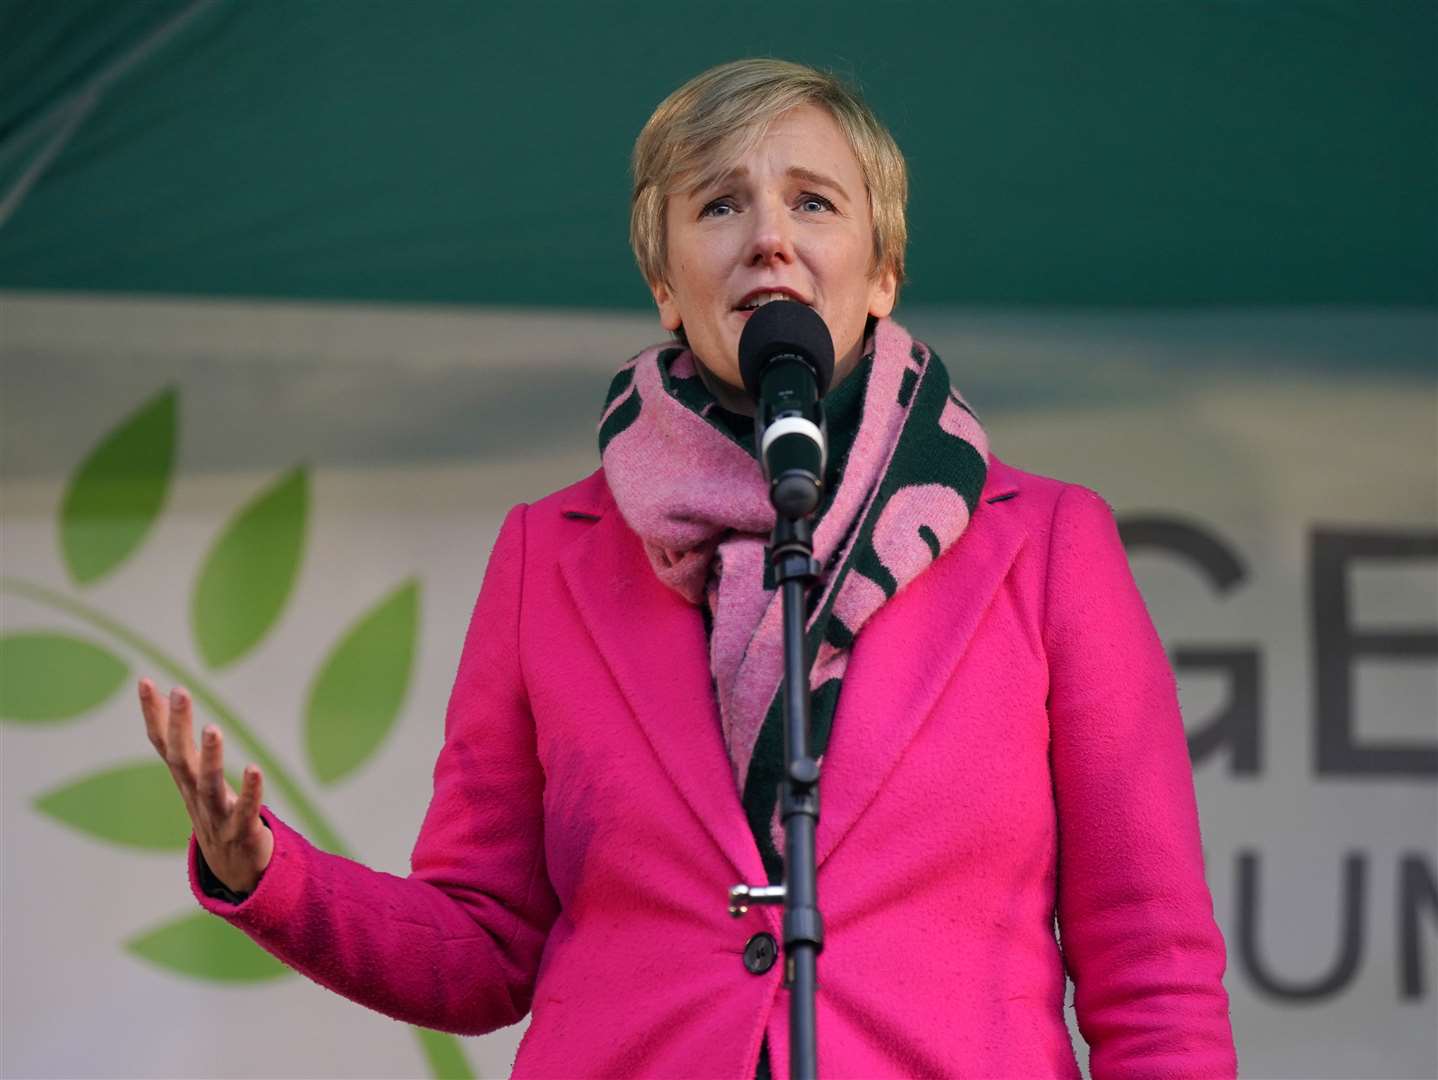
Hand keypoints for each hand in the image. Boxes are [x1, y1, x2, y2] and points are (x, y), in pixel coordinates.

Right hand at [139, 679, 273, 893]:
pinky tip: (254, 769)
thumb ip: (189, 749)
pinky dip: (249, 792)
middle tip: (179, 691)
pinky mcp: (241, 833)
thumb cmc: (217, 815)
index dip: (153, 715)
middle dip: (178, 726)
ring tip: (213, 728)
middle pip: (181, 759)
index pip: (164, 744)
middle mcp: (196, 796)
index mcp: (186, 782)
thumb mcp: (199, 781)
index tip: (146, 681)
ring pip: (208, 785)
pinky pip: (245, 811)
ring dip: (210, 757)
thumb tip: (175, 708)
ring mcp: (216, 816)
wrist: (235, 871)